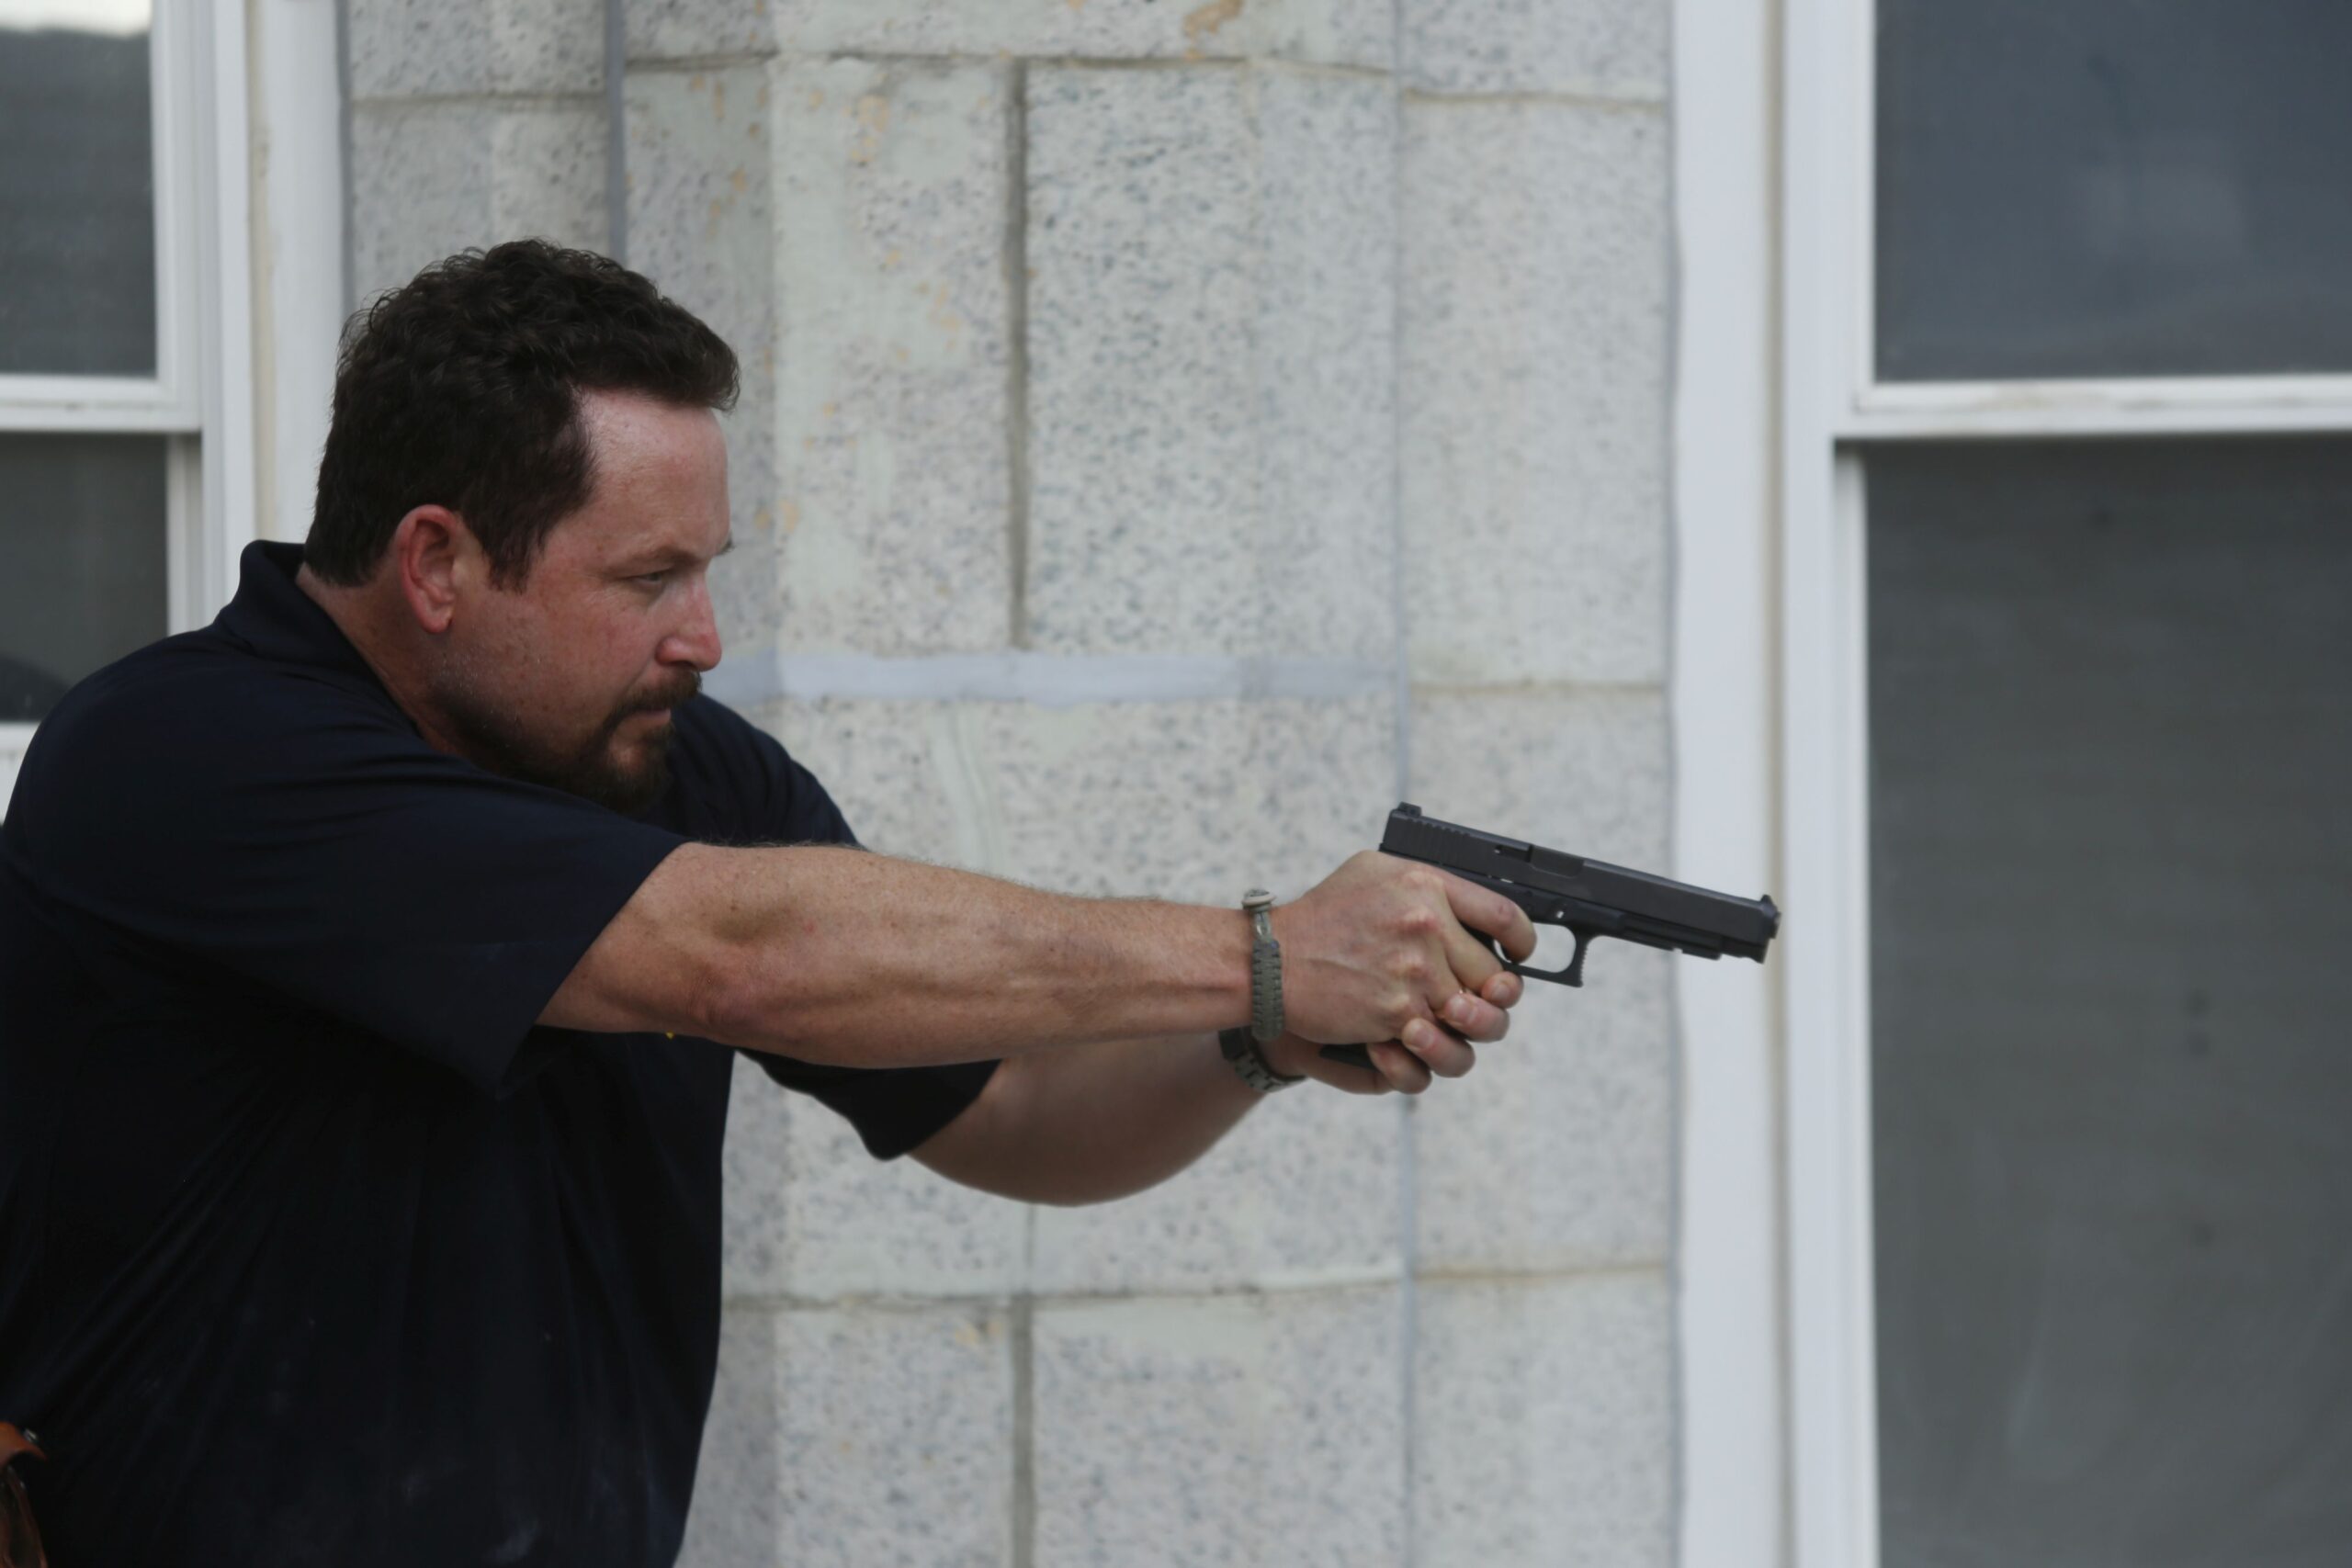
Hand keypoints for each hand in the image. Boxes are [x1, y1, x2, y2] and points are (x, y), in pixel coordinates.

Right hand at [1266, 851, 1537, 1072]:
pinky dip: (1428, 1043)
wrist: (1271, 961)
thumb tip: (1468, 902)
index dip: (1523, 940)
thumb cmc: (1320, 915)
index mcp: (1427, 886)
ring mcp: (1415, 973)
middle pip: (1495, 975)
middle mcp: (1427, 926)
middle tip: (1472, 995)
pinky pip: (1438, 1038)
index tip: (1519, 954)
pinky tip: (1411, 1032)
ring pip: (1475, 1016)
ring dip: (1467, 1025)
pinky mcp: (1398, 1013)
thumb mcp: (1373, 872)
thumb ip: (1425, 883)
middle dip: (1488, 992)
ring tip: (1448, 1019)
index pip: (1504, 914)